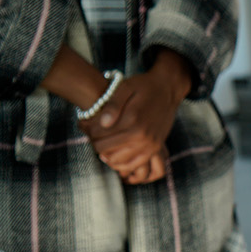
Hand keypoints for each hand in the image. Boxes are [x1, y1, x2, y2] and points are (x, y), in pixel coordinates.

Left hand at [81, 52, 190, 185]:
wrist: (167, 89)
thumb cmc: (143, 86)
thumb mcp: (125, 87)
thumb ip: (113, 105)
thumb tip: (103, 123)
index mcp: (133, 121)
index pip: (99, 134)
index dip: (87, 129)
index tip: (83, 123)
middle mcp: (142, 137)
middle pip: (105, 149)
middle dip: (94, 141)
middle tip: (89, 132)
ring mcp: (150, 145)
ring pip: (116, 160)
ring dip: (105, 152)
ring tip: (101, 140)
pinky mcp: (154, 149)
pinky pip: (133, 165)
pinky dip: (120, 163)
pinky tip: (113, 153)